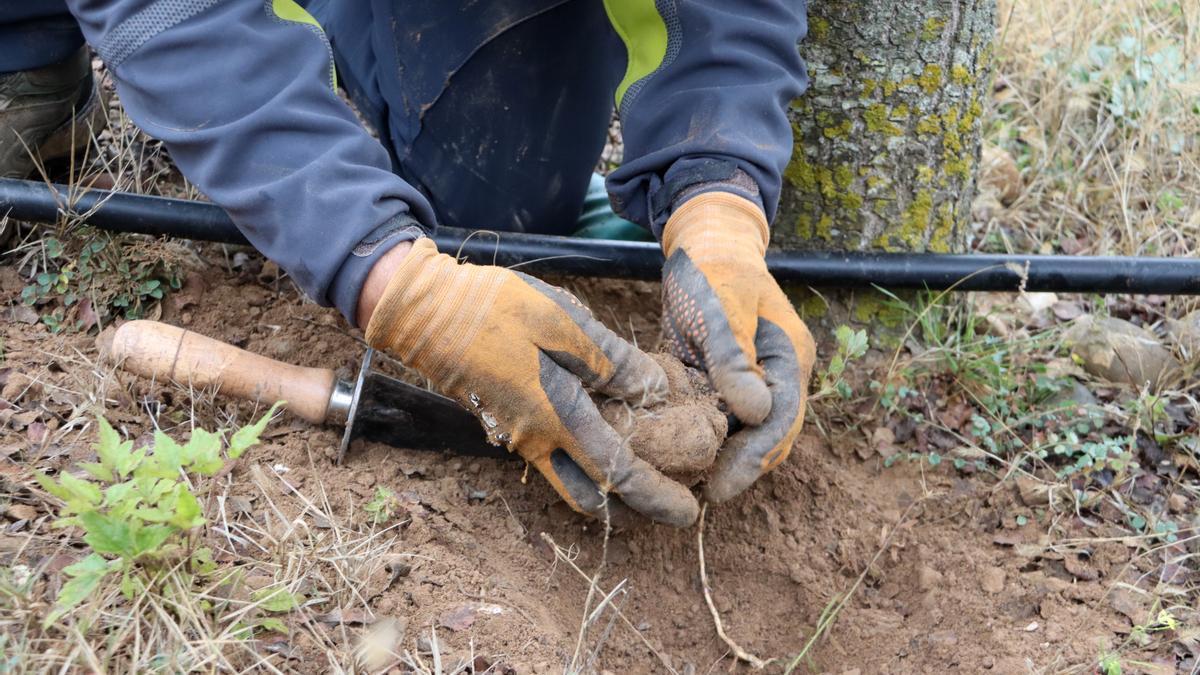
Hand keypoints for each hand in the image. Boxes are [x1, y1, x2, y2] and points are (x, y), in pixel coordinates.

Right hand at [365, 238, 699, 526]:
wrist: (424, 312)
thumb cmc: (495, 311)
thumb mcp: (563, 322)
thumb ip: (611, 360)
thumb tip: (653, 391)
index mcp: (557, 418)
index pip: (617, 474)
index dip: (656, 496)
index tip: (688, 512)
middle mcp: (535, 440)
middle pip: (588, 496)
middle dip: (629, 504)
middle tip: (664, 492)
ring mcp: (515, 434)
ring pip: (567, 478)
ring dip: (604, 480)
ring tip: (641, 459)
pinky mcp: (504, 420)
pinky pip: (550, 454)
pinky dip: (581, 454)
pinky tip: (601, 424)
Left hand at [661, 192, 815, 502]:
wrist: (703, 241)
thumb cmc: (713, 268)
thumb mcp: (721, 306)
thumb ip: (735, 357)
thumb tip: (755, 413)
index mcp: (790, 358)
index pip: (780, 421)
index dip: (753, 459)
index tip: (721, 488)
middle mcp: (778, 375)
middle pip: (769, 436)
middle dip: (741, 468)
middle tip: (702, 497)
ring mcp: (754, 380)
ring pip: (744, 433)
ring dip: (721, 457)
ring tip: (687, 486)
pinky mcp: (725, 380)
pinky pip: (719, 418)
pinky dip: (703, 437)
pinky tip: (675, 456)